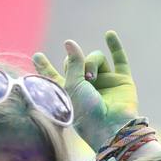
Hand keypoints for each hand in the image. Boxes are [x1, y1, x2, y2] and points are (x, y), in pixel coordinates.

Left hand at [33, 31, 138, 152]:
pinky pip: (119, 60)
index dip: (45, 66)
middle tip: (83, 78)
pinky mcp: (122, 82)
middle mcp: (87, 86)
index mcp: (69, 90)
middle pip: (77, 60)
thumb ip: (72, 62)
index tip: (37, 56)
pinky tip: (109, 34)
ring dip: (92, 63)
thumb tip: (70, 42)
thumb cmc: (86, 112)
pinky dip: (115, 46)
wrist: (112, 126)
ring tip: (93, 78)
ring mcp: (105, 83)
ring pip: (96, 59)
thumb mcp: (72, 85)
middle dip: (78, 63)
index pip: (54, 74)